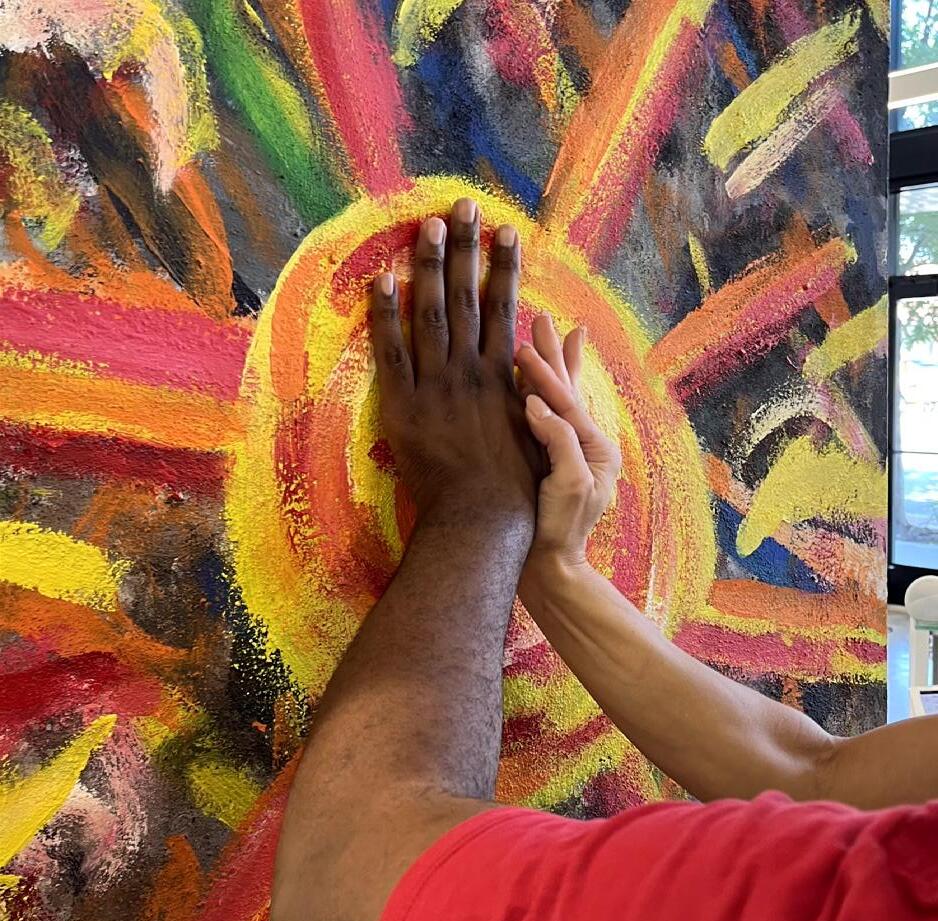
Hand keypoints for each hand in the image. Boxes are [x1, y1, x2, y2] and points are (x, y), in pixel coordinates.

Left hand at [371, 198, 540, 532]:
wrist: (482, 521)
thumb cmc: (519, 484)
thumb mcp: (547, 428)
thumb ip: (549, 380)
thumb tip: (571, 338)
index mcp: (505, 376)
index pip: (506, 308)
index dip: (505, 266)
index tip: (507, 229)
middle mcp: (471, 370)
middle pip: (468, 298)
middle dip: (466, 248)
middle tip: (462, 205)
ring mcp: (436, 386)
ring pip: (432, 314)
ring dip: (430, 267)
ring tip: (427, 224)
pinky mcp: (403, 407)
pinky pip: (391, 353)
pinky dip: (385, 316)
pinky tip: (382, 279)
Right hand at [515, 315, 620, 565]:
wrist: (550, 570)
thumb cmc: (560, 532)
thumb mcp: (569, 485)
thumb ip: (558, 441)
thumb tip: (536, 405)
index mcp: (596, 449)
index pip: (568, 403)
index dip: (547, 375)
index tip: (525, 346)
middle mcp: (584, 445)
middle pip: (566, 392)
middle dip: (553, 356)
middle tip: (542, 320)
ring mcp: (566, 452)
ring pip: (555, 400)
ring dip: (546, 367)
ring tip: (543, 336)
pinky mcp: (547, 461)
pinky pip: (542, 419)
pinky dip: (535, 394)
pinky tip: (528, 378)